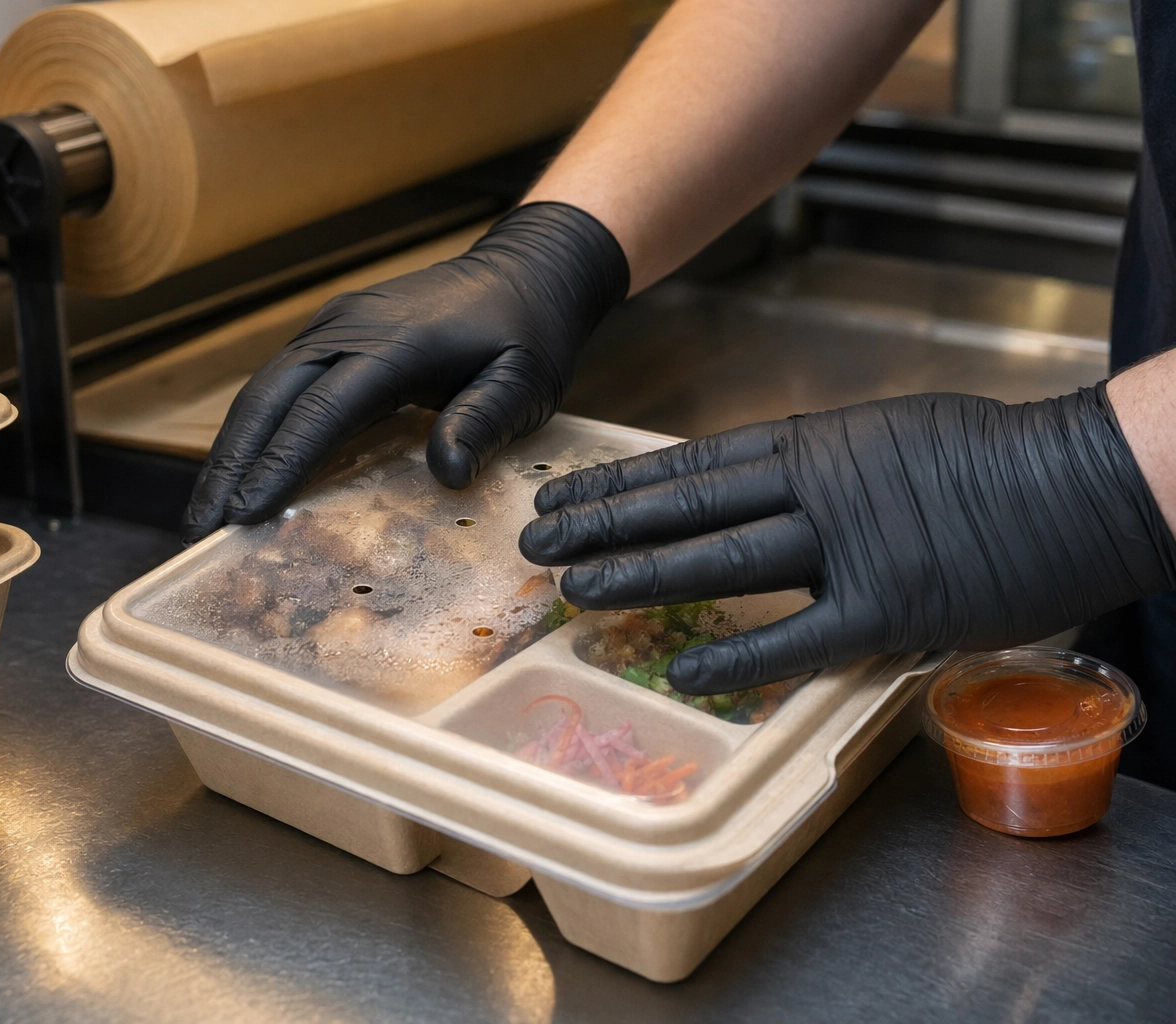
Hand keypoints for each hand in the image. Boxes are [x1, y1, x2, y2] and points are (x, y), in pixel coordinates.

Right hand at [181, 202, 628, 542]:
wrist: (525, 271)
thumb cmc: (528, 333)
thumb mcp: (526, 381)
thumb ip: (486, 422)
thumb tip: (446, 475)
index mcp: (394, 343)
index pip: (321, 410)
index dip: (279, 464)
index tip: (244, 513)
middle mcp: (348, 328)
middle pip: (268, 399)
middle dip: (229, 465)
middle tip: (199, 528)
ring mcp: (333, 326)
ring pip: (262, 390)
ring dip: (229, 450)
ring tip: (204, 511)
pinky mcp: (331, 334)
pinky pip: (279, 384)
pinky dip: (253, 430)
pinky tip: (240, 470)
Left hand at [519, 386, 1175, 692]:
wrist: (1087, 480)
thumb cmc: (991, 458)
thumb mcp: (889, 435)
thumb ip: (818, 464)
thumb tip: (757, 486)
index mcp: (817, 442)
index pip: (692, 464)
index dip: (620, 482)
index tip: (563, 492)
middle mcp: (818, 486)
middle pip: (688, 507)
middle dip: (604, 524)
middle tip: (535, 540)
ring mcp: (852, 546)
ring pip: (722, 561)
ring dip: (643, 575)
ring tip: (575, 588)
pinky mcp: (892, 607)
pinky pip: (798, 638)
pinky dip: (739, 657)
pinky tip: (682, 671)